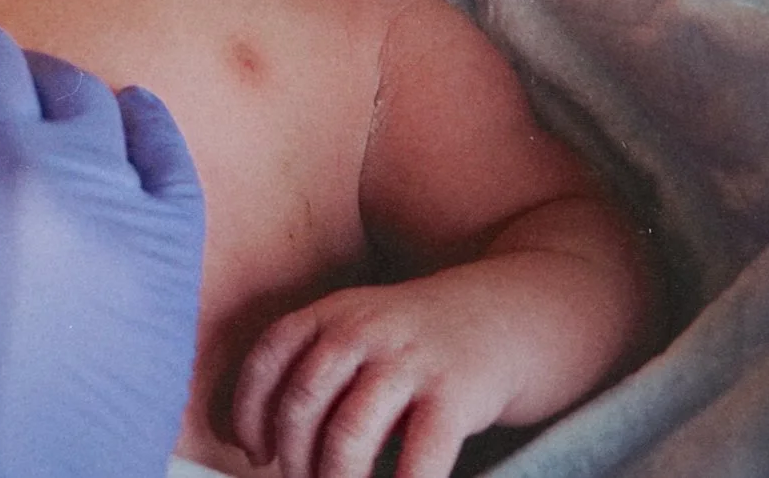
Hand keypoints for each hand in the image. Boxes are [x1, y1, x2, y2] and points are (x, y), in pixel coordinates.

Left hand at [231, 277, 523, 477]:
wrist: (520, 309)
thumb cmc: (428, 338)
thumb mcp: (366, 327)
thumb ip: (319, 366)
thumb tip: (259, 442)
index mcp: (334, 311)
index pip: (268, 359)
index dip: (248, 413)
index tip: (253, 452)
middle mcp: (365, 330)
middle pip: (301, 405)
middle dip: (292, 458)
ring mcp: (411, 361)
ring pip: (346, 436)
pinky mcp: (455, 395)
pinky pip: (416, 460)